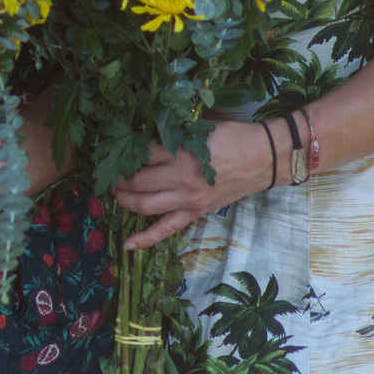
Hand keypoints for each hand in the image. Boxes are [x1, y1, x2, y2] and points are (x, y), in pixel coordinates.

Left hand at [114, 121, 275, 247]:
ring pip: (145, 206)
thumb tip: (144, 135)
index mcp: (182, 153)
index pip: (141, 154)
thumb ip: (172, 133)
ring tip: (116, 193)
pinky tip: (127, 245)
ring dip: (125, 200)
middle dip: (118, 178)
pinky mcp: (196, 213)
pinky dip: (145, 239)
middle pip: (137, 182)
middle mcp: (182, 179)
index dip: (125, 152)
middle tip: (110, 172)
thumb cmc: (232, 137)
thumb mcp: (199, 128)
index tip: (116, 148)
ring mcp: (188, 200)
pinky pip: (166, 230)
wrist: (264, 158)